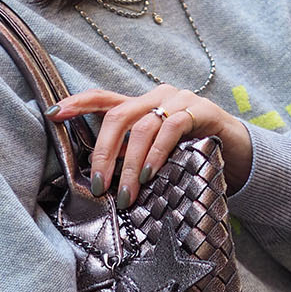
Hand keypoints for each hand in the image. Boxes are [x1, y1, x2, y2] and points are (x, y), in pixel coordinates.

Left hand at [44, 85, 254, 206]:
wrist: (238, 150)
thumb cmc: (192, 155)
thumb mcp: (157, 156)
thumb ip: (132, 158)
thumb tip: (102, 182)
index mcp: (141, 105)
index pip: (103, 99)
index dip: (77, 104)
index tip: (52, 114)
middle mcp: (156, 97)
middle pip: (117, 117)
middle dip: (103, 154)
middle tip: (99, 186)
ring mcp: (178, 101)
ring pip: (142, 128)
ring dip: (130, 166)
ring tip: (125, 194)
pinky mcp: (199, 111)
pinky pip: (171, 129)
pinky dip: (156, 154)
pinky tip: (150, 174)